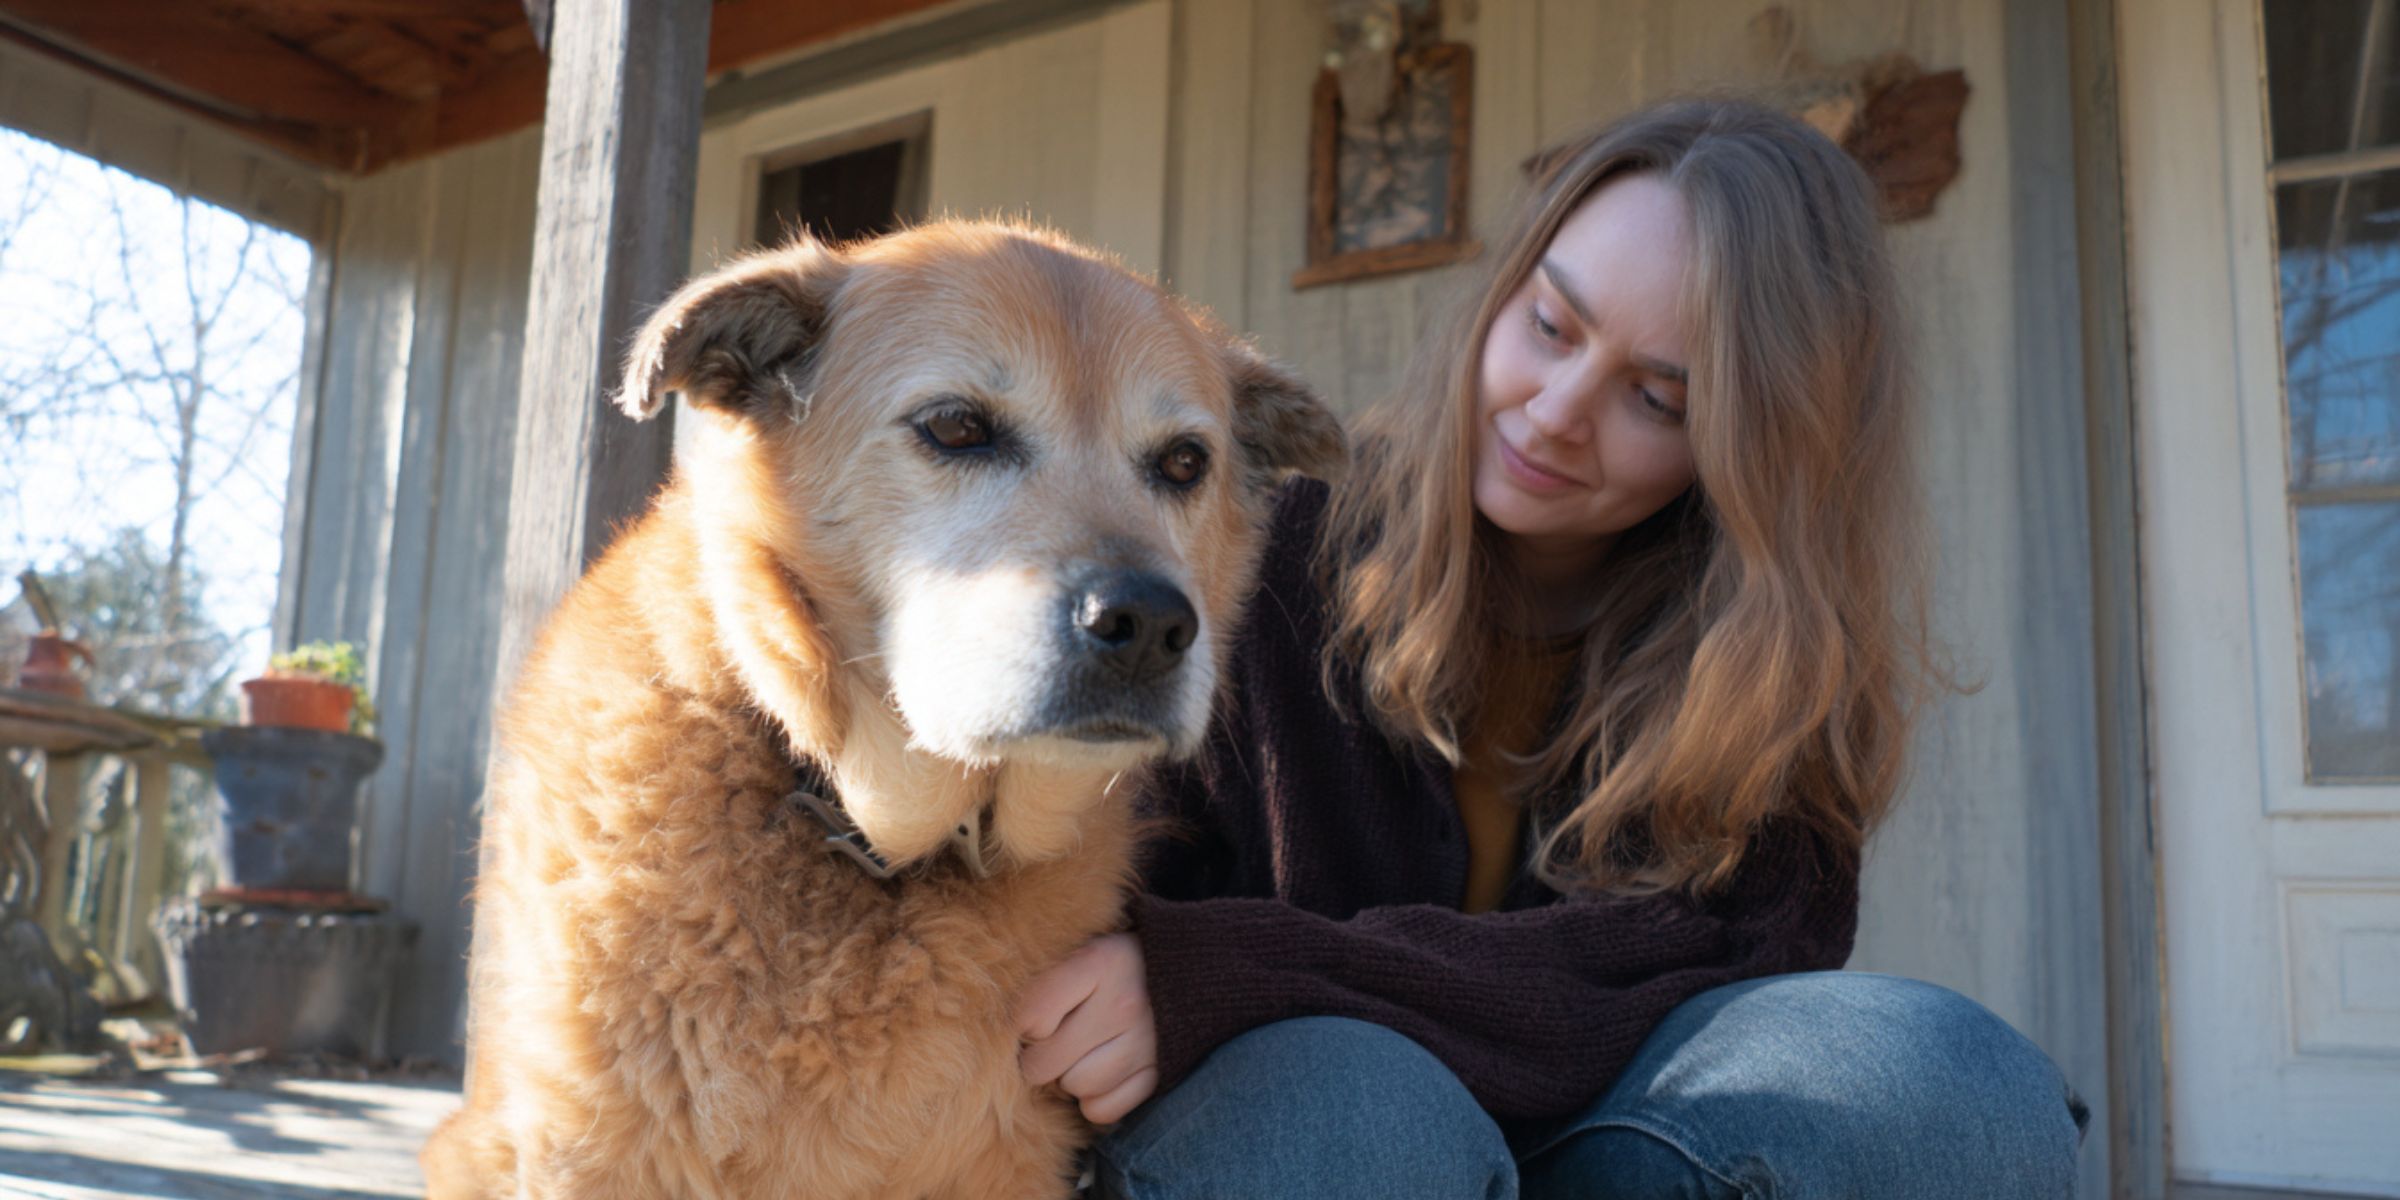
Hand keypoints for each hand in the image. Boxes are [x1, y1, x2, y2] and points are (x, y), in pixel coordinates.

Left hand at [1016, 933, 1157, 1124]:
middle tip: (1053, 1040)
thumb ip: (1043, 980)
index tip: (1033, 1017)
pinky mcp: (1159, 1072)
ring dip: (1069, 1078)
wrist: (1187, 967)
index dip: (1022, 1024)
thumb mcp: (1080, 951)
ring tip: (1081, 1053)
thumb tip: (1001, 1028)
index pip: (1029, 1016)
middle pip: (1045, 1062)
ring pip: (1075, 1087)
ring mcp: (1145, 1042)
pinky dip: (1095, 1100)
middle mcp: (1124, 1003)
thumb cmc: (1113, 963)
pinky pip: (1102, 1110)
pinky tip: (1102, 1071)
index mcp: (1098, 962)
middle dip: (1040, 1057)